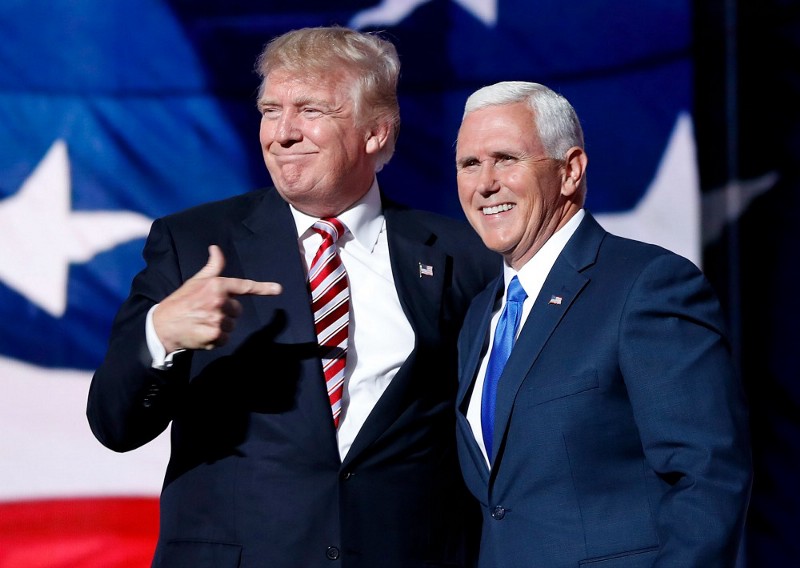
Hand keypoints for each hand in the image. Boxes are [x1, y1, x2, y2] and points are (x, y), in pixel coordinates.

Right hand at [153, 245, 281, 351]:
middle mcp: (219, 301)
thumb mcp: (196, 281)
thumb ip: (212, 267)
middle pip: (238, 310)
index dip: (263, 287)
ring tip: (204, 323)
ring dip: (222, 326)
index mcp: (216, 285)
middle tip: (207, 312)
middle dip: (227, 312)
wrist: (162, 326)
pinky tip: (204, 333)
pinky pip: (226, 338)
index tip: (278, 289)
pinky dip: (217, 339)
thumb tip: (216, 248)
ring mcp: (217, 318)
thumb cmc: (181, 301)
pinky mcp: (215, 334)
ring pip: (233, 325)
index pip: (244, 286)